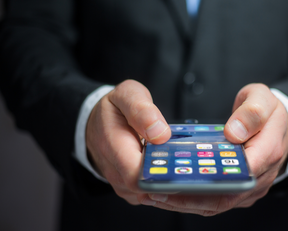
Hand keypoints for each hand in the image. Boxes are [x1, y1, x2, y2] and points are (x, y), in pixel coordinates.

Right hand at [86, 80, 170, 204]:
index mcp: (115, 147)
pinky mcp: (129, 189)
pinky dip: (165, 185)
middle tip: (190, 163)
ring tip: (181, 163)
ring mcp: (122, 184)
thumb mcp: (127, 95)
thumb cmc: (113, 110)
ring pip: (152, 195)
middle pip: (149, 189)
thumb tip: (161, 134)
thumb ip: (142, 110)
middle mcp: (116, 172)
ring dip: (170, 182)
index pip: (137, 177)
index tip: (182, 166)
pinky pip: (151, 195)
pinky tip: (172, 169)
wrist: (95, 124)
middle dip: (173, 179)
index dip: (162, 176)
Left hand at [139, 83, 287, 214]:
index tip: (180, 178)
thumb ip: (252, 112)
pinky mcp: (242, 191)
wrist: (281, 125)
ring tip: (157, 195)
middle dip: (189, 198)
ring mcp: (251, 187)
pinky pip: (218, 200)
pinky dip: (195, 200)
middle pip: (224, 197)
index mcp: (268, 152)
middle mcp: (261, 177)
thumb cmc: (269, 112)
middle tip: (157, 192)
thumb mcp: (263, 99)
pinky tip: (172, 194)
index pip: (240, 174)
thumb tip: (233, 133)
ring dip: (187, 203)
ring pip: (219, 203)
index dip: (210, 180)